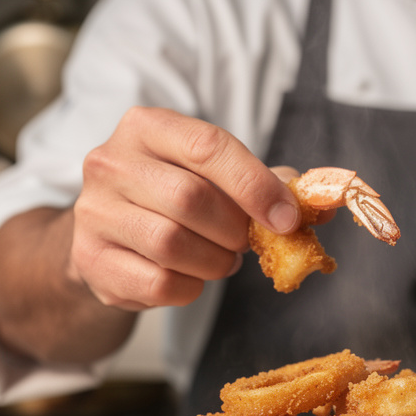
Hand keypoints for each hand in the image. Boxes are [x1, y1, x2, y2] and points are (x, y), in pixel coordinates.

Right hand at [69, 107, 301, 309]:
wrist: (109, 234)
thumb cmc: (173, 197)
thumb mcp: (216, 177)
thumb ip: (269, 184)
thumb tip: (324, 204)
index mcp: (146, 127)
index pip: (208, 146)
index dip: (255, 185)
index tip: (287, 219)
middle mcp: (110, 162)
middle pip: (190, 199)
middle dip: (233, 229)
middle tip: (245, 242)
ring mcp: (93, 212)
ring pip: (171, 244)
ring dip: (214, 261)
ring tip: (219, 259)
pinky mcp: (90, 260)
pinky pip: (157, 283)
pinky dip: (188, 288)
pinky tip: (189, 277)